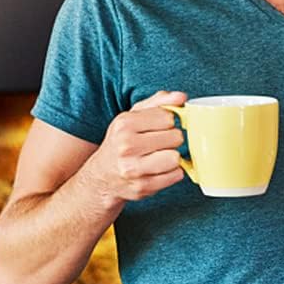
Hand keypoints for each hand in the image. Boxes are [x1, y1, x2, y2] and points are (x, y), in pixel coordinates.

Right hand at [83, 90, 186, 204]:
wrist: (102, 177)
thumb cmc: (121, 143)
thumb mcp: (132, 117)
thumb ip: (158, 102)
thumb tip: (181, 97)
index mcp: (125, 124)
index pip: (168, 117)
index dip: (169, 122)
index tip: (160, 127)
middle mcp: (127, 146)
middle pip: (176, 137)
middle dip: (172, 139)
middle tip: (160, 143)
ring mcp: (134, 169)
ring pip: (176, 158)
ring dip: (173, 157)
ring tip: (160, 156)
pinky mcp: (143, 187)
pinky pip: (176, 175)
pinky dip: (172, 172)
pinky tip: (159, 169)